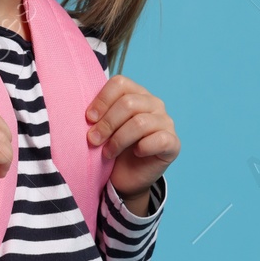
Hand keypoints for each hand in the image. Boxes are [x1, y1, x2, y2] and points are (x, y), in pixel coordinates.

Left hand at [85, 76, 177, 206]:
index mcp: (136, 93)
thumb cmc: (112, 147)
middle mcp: (154, 104)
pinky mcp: (173, 143)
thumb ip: (98, 115)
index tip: (88, 119)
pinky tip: (135, 153)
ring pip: (140, 123)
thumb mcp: (102, 128)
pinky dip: (143, 147)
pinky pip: (159, 140)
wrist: (125, 177)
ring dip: (118, 140)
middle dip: (107, 123)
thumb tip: (86, 114)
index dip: (102, 100)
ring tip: (107, 153)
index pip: (120, 83)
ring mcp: (166, 122)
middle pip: (128, 104)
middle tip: (93, 140)